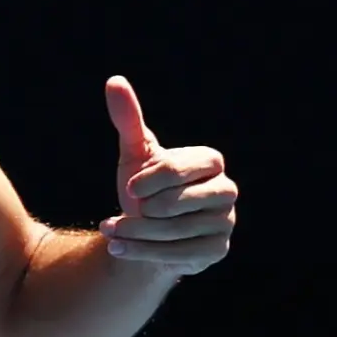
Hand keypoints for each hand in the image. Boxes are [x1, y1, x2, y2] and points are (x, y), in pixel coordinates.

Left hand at [98, 76, 237, 275]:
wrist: (146, 231)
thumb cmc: (143, 188)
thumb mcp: (135, 153)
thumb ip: (129, 119)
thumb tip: (114, 81)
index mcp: (210, 161)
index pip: (176, 169)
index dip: (147, 180)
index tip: (129, 188)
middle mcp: (226, 190)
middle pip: (177, 203)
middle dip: (142, 211)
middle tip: (123, 211)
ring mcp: (225, 222)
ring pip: (175, 232)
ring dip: (135, 233)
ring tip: (109, 231)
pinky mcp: (217, 250)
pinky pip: (179, 255)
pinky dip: (143, 253)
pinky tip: (118, 249)